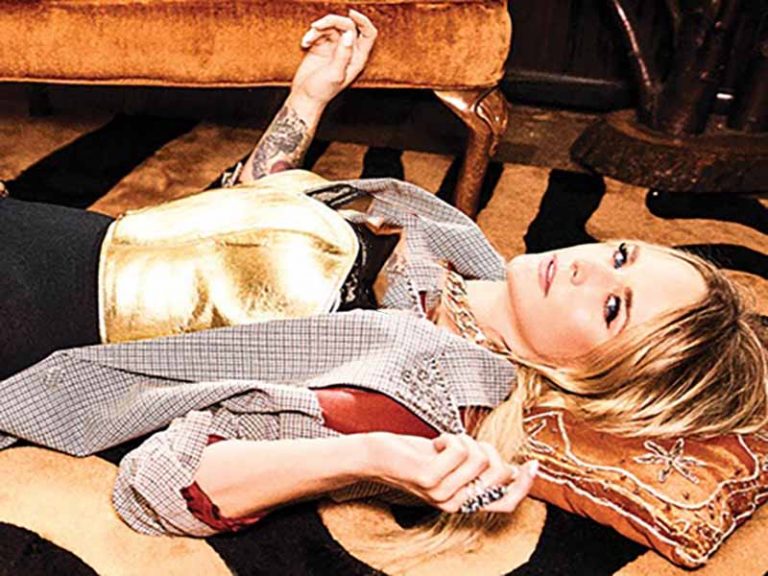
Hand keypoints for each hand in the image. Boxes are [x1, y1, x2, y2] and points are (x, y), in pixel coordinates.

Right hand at [290, 10, 377, 105]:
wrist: (304, 97)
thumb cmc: (322, 91)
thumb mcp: (335, 74)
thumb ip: (343, 54)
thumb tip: (349, 35)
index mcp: (358, 58)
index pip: (368, 34)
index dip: (363, 21)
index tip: (351, 14)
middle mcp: (348, 51)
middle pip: (347, 25)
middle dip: (333, 22)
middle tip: (317, 26)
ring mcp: (335, 47)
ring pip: (332, 26)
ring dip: (319, 29)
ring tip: (308, 39)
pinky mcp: (321, 46)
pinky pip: (319, 32)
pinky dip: (311, 35)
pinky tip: (305, 43)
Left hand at [364, 432, 537, 513]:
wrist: (377, 456)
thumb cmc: (416, 456)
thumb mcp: (452, 467)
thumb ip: (478, 471)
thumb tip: (512, 469)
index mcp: (463, 503)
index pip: (505, 503)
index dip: (523, 486)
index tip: (533, 465)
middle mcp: (454, 503)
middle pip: (497, 473)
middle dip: (487, 449)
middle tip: (463, 444)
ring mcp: (442, 492)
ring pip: (479, 457)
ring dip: (464, 441)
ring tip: (445, 444)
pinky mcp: (429, 478)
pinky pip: (461, 450)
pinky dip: (451, 438)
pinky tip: (435, 445)